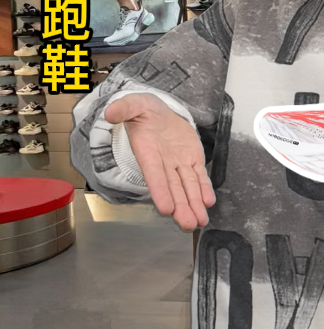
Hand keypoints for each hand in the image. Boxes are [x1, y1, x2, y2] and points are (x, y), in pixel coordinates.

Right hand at [104, 93, 214, 230]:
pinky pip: (199, 177)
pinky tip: (208, 202)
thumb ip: (123, 108)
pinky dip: (204, 189)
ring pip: (188, 187)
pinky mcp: (192, 160)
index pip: (153, 174)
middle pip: (172, 188)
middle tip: (187, 224)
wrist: (158, 112)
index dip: (159, 191)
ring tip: (200, 220)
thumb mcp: (134, 104)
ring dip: (194, 204)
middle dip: (180, 206)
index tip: (165, 208)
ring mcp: (178, 163)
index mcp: (147, 152)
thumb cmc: (144, 111)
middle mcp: (163, 163)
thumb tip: (109, 112)